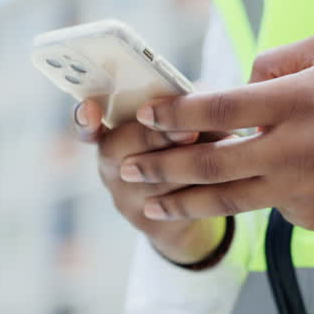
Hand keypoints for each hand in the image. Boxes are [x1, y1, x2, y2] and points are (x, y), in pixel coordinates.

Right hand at [73, 99, 228, 264]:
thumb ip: (180, 105)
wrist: (192, 204)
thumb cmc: (184, 147)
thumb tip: (200, 91)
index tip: (91, 109)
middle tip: (187, 130)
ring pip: (152, 180)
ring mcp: (127, 198)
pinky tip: (230, 173)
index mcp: (111, 134)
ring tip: (224, 146)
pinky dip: (205, 186)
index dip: (84, 119)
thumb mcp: (177, 122)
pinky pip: (175, 205)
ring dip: (188, 162)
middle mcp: (111, 167)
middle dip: (154, 137)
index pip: (86, 127)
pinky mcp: (151, 223)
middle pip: (120, 150)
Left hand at [120, 34, 313, 232]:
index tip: (145, 117)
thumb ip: (276, 61)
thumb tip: (237, 82)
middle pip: (210, 163)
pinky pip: (271, 207)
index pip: (219, 108)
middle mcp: (292, 147)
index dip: (176, 114)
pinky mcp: (310, 217)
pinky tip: (260, 189)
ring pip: (228, 200)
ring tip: (150, 205)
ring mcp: (300, 188)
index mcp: (294, 101)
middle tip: (128, 169)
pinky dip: (258, 197)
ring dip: (182, 203)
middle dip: (161, 168)